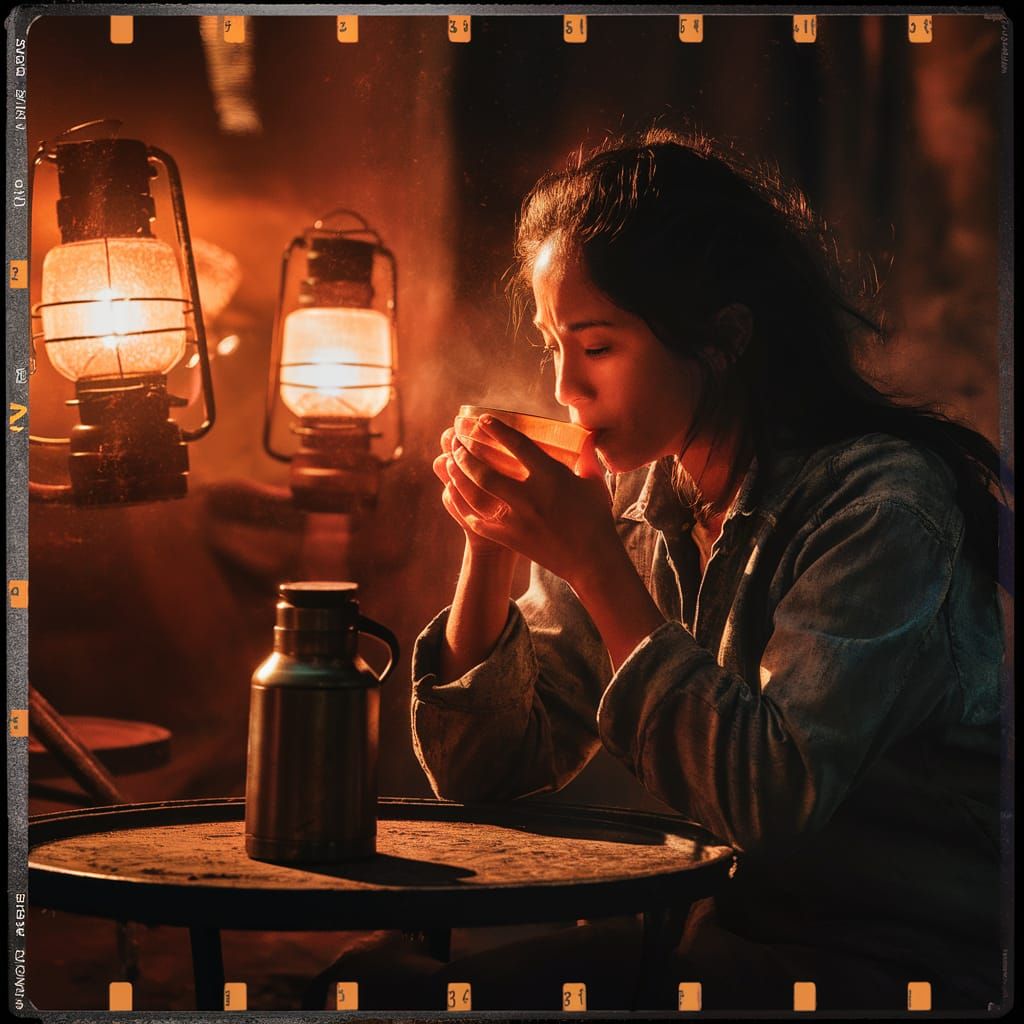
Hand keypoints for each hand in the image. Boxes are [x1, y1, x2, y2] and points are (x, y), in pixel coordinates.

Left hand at [445, 414, 620, 587]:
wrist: (592, 560)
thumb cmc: (596, 517)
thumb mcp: (593, 481)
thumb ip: (584, 455)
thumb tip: (586, 433)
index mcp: (552, 476)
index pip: (518, 445)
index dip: (496, 430)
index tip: (481, 420)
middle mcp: (531, 496)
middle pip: (486, 470)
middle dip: (466, 453)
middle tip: (456, 442)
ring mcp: (518, 520)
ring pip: (477, 494)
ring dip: (459, 476)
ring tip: (449, 462)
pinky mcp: (511, 539)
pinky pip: (478, 522)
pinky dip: (463, 508)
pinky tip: (454, 495)